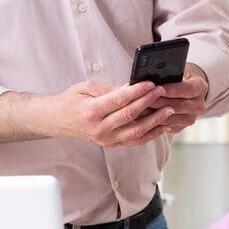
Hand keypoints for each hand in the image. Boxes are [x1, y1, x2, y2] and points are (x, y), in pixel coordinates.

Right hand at [47, 80, 174, 147]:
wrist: (59, 121)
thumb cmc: (72, 101)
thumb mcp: (86, 88)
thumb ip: (110, 89)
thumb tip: (133, 86)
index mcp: (91, 112)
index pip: (118, 100)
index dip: (136, 92)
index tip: (150, 84)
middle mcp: (99, 129)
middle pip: (130, 115)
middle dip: (149, 103)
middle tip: (163, 92)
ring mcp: (107, 140)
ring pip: (136, 131)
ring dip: (155, 121)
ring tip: (170, 110)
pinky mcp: (113, 145)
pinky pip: (136, 141)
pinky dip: (152, 134)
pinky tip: (164, 126)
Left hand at [146, 64, 209, 137]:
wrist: (188, 90)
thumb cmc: (180, 76)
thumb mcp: (179, 70)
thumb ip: (171, 73)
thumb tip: (155, 76)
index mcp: (201, 87)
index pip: (187, 89)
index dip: (171, 89)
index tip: (155, 87)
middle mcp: (199, 105)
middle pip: (177, 105)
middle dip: (158, 102)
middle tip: (141, 99)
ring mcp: (191, 118)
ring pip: (170, 118)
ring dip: (154, 115)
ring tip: (138, 109)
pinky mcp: (181, 127)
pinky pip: (166, 126)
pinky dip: (154, 122)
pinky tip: (142, 118)